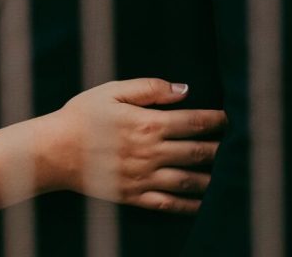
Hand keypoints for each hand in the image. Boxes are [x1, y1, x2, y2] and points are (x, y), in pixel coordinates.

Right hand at [40, 78, 226, 213]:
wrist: (54, 151)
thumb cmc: (82, 115)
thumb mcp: (112, 91)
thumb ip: (149, 88)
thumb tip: (183, 89)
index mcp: (148, 123)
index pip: (194, 122)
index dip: (217, 120)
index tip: (230, 119)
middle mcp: (150, 152)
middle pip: (198, 152)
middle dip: (221, 148)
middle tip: (237, 145)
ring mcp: (144, 177)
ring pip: (189, 180)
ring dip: (213, 177)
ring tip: (228, 173)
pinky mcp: (134, 196)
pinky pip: (169, 204)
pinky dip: (191, 205)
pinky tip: (204, 202)